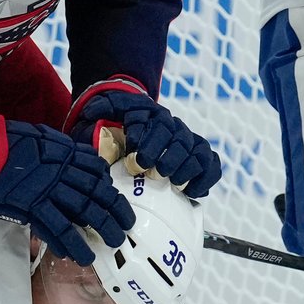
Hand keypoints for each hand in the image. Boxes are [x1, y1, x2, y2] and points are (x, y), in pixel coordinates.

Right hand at [0, 107, 133, 264]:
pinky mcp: (32, 206)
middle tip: (124, 228)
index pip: (97, 172)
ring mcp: (48, 189)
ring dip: (100, 230)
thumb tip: (75, 162)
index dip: (110, 189)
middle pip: (97, 194)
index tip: (117, 203)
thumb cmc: (5, 144)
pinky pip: (57, 228)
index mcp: (64, 153)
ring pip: (84, 213)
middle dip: (115, 213)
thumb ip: (59, 151)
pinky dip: (70, 243)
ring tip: (111, 245)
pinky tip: (79, 255)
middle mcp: (61, 171)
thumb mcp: (39, 139)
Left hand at [67, 88, 220, 197]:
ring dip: (186, 168)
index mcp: (153, 115)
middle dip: (166, 158)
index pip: (158, 126)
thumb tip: (91, 112)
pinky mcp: (203, 158)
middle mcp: (174, 126)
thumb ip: (101, 112)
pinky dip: (205, 178)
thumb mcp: (105, 122)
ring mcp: (190, 141)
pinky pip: (212, 166)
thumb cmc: (117, 133)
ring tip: (171, 182)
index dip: (149, 144)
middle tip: (151, 173)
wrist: (136, 139)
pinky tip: (190, 191)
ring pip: (199, 152)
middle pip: (179, 139)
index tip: (135, 160)